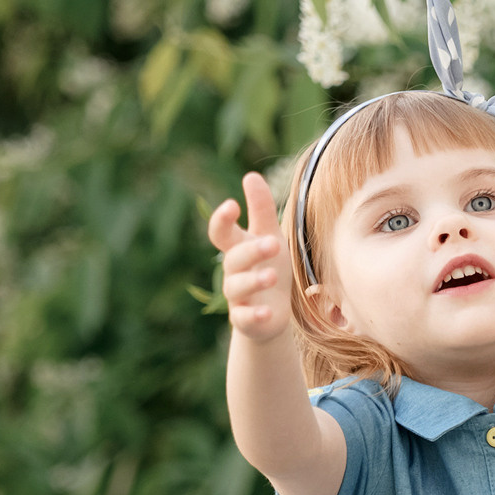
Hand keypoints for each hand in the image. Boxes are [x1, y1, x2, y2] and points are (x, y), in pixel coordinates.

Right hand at [208, 173, 292, 342]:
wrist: (272, 312)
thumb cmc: (268, 265)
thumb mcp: (269, 234)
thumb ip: (261, 208)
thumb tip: (251, 174)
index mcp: (237, 247)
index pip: (221, 232)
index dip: (222, 220)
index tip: (232, 205)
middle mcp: (233, 271)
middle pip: (234, 258)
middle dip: (251, 251)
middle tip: (273, 243)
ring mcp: (237, 296)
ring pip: (236, 287)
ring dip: (253, 281)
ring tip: (272, 276)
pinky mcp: (245, 319)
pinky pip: (244, 317)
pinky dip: (254, 315)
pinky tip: (268, 312)